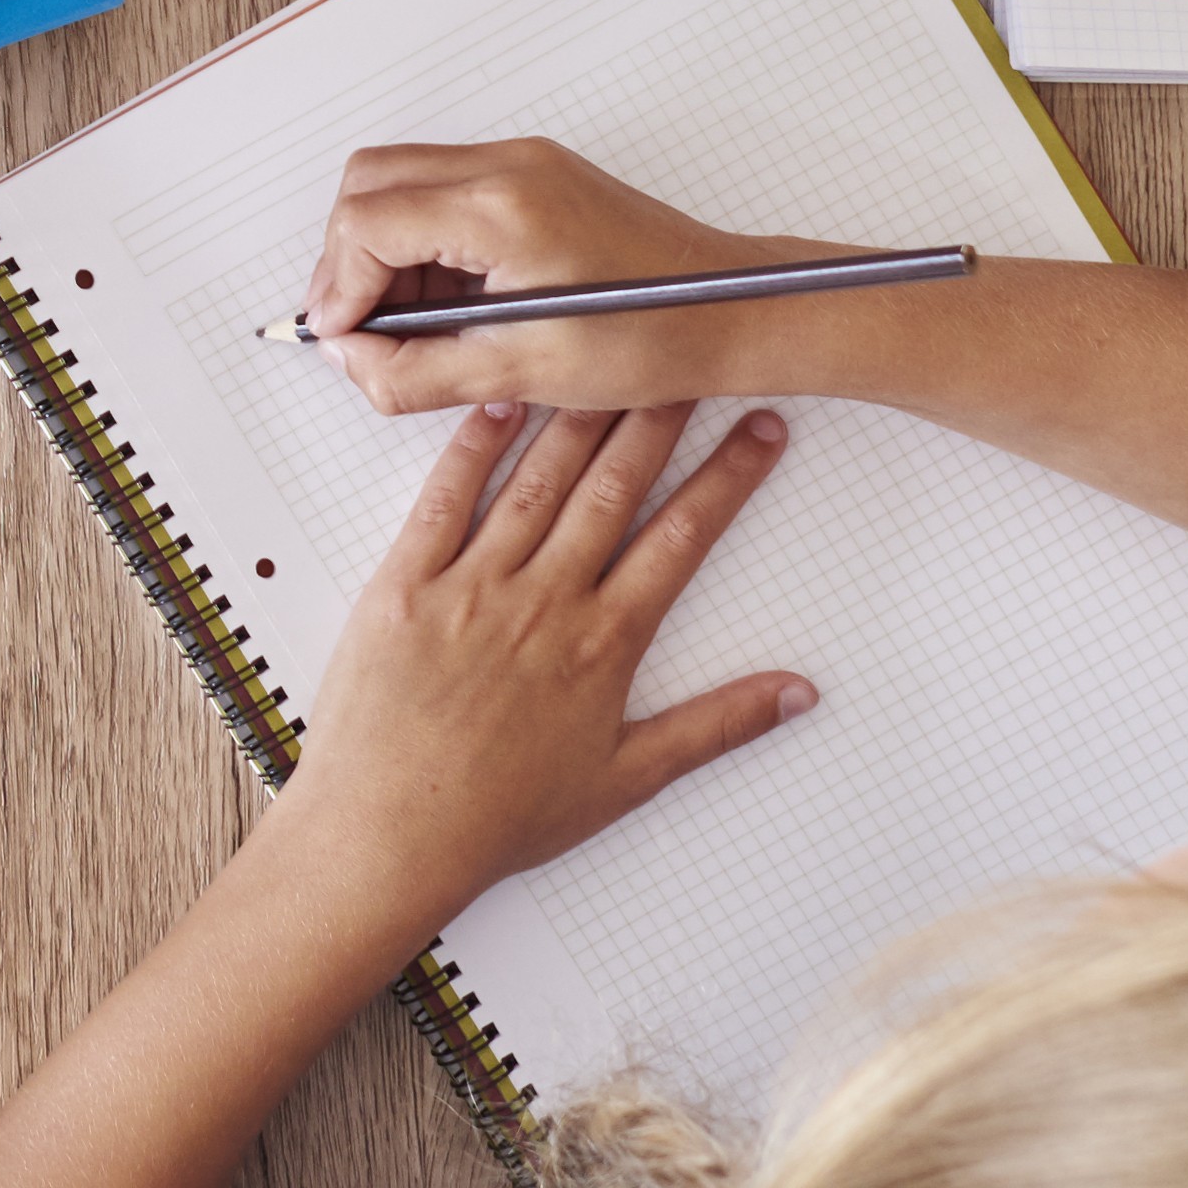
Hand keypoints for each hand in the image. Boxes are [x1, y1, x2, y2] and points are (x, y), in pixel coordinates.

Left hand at [266, 402, 808, 922]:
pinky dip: (473, 445)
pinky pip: (444, 498)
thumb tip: (799, 694)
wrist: (389, 835)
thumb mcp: (626, 781)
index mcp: (603, 643)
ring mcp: (472, 585)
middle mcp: (545, 599)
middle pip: (616, 486)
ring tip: (608, 352)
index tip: (762, 427)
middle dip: (661, 416)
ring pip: (538, 477)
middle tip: (691, 357)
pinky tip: (498, 398)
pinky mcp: (404, 583)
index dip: (728, 477)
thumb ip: (716, 727)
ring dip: (579, 411)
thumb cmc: (500, 820)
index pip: (683, 538)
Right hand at [300, 138, 794, 418]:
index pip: (367, 220)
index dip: (339, 286)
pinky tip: (447, 302)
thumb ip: (415, 371)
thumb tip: (350, 359)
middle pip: (370, 180)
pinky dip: (422, 239)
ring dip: (383, 247)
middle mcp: (507, 165)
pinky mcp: (536, 175)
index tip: (344, 339)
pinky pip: (445, 187)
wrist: (736, 310)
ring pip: (402, 178)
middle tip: (360, 327)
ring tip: (409, 324)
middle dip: (348, 255)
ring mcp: (523, 163)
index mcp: (500, 207)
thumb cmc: (653, 338)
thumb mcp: (521, 372)